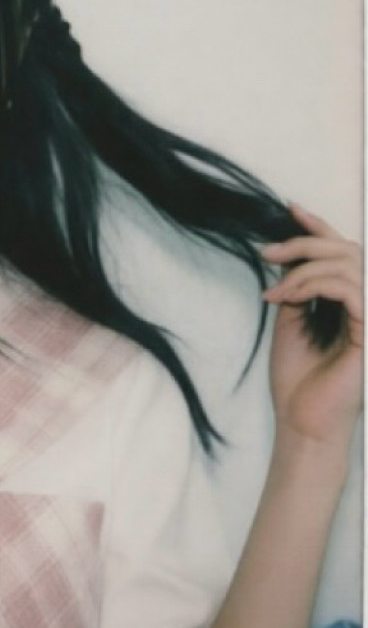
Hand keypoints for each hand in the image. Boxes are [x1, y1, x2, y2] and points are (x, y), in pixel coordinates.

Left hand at [260, 202, 362, 453]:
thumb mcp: (291, 321)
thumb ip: (297, 288)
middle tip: (268, 251)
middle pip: (348, 250)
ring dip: (304, 268)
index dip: (319, 227)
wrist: (300, 420)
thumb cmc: (298, 379)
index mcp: (349, 302)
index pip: (341, 254)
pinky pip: (349, 290)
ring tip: (274, 289)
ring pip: (349, 264)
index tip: (291, 207)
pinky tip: (285, 297)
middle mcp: (366, 306)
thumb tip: (288, 255)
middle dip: (306, 242)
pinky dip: (312, 284)